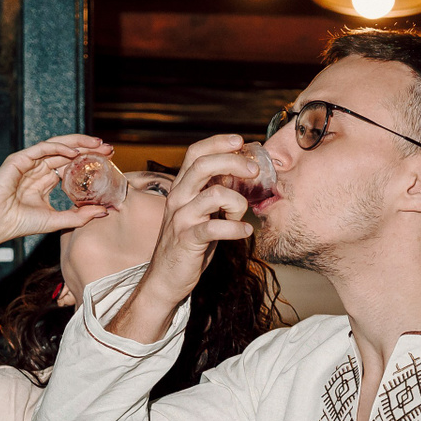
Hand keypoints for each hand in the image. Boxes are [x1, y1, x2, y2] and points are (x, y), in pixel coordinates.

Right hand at [0, 135, 113, 247]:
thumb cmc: (19, 224)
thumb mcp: (56, 220)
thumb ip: (79, 216)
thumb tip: (105, 211)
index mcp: (45, 182)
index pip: (71, 166)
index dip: (89, 163)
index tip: (108, 163)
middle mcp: (38, 170)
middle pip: (67, 154)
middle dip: (88, 149)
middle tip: (109, 149)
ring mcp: (28, 163)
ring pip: (57, 146)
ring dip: (78, 144)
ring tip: (97, 145)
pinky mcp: (19, 159)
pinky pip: (42, 148)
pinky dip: (59, 148)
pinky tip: (75, 152)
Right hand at [112, 134, 257, 336]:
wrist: (166, 279)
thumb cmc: (189, 244)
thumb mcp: (200, 212)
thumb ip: (214, 192)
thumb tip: (241, 174)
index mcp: (181, 188)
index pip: (196, 153)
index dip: (219, 143)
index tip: (241, 141)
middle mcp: (178, 198)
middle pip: (203, 165)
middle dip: (233, 162)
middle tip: (254, 171)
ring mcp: (181, 219)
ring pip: (214, 194)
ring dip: (237, 204)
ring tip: (241, 218)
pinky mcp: (187, 240)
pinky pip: (216, 227)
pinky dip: (237, 229)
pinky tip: (245, 234)